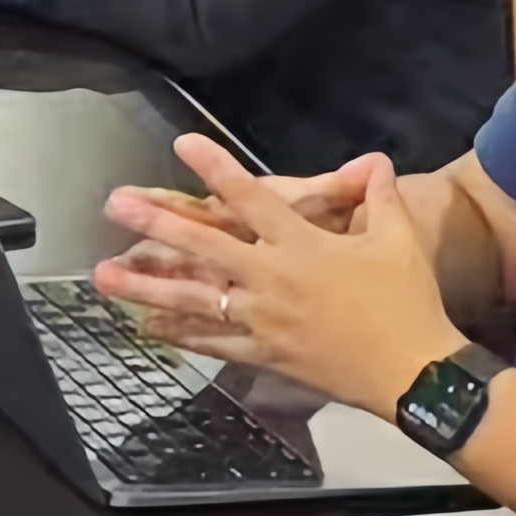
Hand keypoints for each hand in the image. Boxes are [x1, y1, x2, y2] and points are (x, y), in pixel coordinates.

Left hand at [86, 134, 457, 408]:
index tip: (182, 144)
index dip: (216, 169)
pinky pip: (215, 344)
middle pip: (205, 247)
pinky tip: (149, 329)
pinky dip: (181, 337)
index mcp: (303, 246)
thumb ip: (380, 198)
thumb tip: (376, 160)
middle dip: (157, 225)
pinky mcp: (264, 355)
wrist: (413, 372)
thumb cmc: (407, 302)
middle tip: (115, 206)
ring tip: (103, 278)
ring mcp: (264, 320)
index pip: (252, 199)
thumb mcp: (398, 241)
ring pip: (195, 301)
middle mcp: (273, 279)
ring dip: (147, 288)